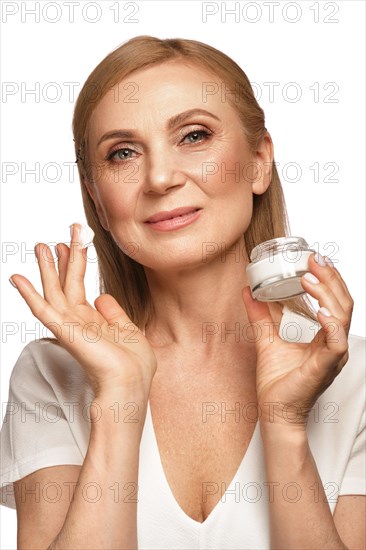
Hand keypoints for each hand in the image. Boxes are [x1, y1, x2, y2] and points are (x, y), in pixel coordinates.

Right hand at [9, 224, 156, 398]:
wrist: (130, 384)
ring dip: (46, 268)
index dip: (76, 264)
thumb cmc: (133, 365)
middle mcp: (78, 322)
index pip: (79, 288)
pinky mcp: (64, 331)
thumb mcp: (128, 331)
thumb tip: (103, 296)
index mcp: (92, 322)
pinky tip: (18, 277)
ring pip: (53, 291)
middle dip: (63, 259)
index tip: (73, 243)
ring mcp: (69, 326)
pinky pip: (42, 309)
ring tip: (40, 245)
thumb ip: (114, 313)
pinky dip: (29, 293)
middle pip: (66, 284)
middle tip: (57, 237)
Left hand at [242, 252, 352, 429]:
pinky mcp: (325, 366)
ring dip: (328, 293)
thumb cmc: (277, 383)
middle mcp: (333, 344)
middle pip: (342, 303)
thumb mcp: (266, 339)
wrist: (274, 412)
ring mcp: (332, 355)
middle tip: (314, 259)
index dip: (328, 279)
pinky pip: (336, 342)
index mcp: (323, 337)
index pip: (335, 301)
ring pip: (342, 316)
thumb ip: (260, 315)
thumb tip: (248, 291)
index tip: (313, 259)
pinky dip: (331, 324)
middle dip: (330, 278)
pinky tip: (319, 311)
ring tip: (310, 278)